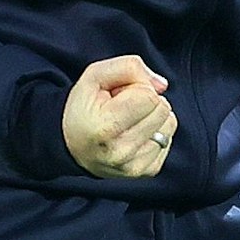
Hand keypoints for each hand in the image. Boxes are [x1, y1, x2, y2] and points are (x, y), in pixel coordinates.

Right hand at [62, 55, 176, 178]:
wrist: (70, 144)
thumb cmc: (83, 108)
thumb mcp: (95, 75)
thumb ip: (129, 67)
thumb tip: (162, 85)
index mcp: (106, 128)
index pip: (149, 96)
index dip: (137, 87)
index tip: (119, 95)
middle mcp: (121, 152)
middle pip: (162, 109)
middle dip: (147, 101)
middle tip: (123, 107)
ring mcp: (134, 166)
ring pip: (169, 124)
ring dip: (153, 117)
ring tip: (128, 120)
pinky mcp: (145, 172)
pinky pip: (168, 140)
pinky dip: (155, 133)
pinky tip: (134, 134)